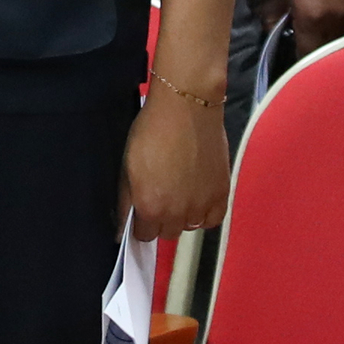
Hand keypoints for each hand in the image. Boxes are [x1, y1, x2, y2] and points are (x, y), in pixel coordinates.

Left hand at [123, 89, 231, 240]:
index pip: (144, 235)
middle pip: (168, 233)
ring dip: (183, 216)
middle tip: (162, 196)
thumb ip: (126, 202)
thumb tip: (121, 230)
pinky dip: (206, 213)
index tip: (143, 210)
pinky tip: (199, 198)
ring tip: (181, 192)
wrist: (186, 107)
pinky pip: (213, 219)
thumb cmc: (151, 132)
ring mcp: (202, 205)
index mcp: (150, 207)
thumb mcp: (127, 167)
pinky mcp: (221, 193)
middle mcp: (177, 213)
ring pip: (190, 226)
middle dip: (162, 220)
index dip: (142, 223)